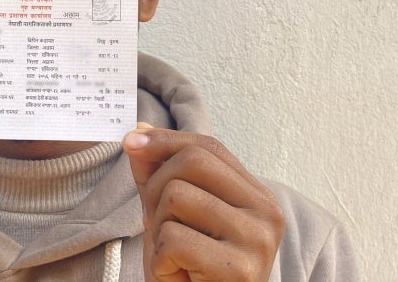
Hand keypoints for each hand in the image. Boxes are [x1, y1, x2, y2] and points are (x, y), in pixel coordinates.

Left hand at [123, 125, 283, 280]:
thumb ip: (157, 174)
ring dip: (159, 231)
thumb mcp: (171, 216)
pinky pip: (173, 240)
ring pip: (176, 197)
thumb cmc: (192, 271)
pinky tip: (180, 277)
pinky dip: (162, 261)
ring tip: (175, 256)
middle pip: (191, 163)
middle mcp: (266, 213)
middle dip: (157, 189)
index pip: (208, 147)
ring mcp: (257, 241)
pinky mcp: (239, 270)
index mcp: (256, 196)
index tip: (130, 141)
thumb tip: (138, 130)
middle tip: (160, 227)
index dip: (165, 140)